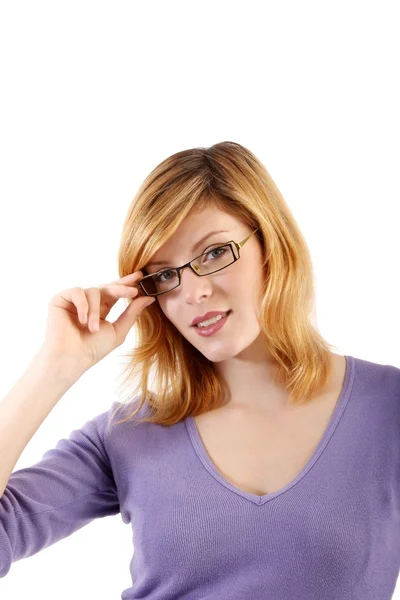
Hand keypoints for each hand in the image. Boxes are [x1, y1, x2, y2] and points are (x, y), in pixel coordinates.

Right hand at [40, 271, 154, 371]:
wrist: (71, 359)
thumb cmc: (93, 349)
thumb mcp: (118, 330)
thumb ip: (132, 313)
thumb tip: (149, 297)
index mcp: (101, 310)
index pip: (115, 292)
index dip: (126, 283)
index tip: (140, 276)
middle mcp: (88, 303)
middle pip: (107, 287)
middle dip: (121, 288)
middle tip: (133, 291)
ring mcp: (74, 301)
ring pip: (93, 291)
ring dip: (95, 311)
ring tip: (92, 328)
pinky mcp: (60, 300)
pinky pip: (76, 292)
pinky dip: (82, 305)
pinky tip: (82, 320)